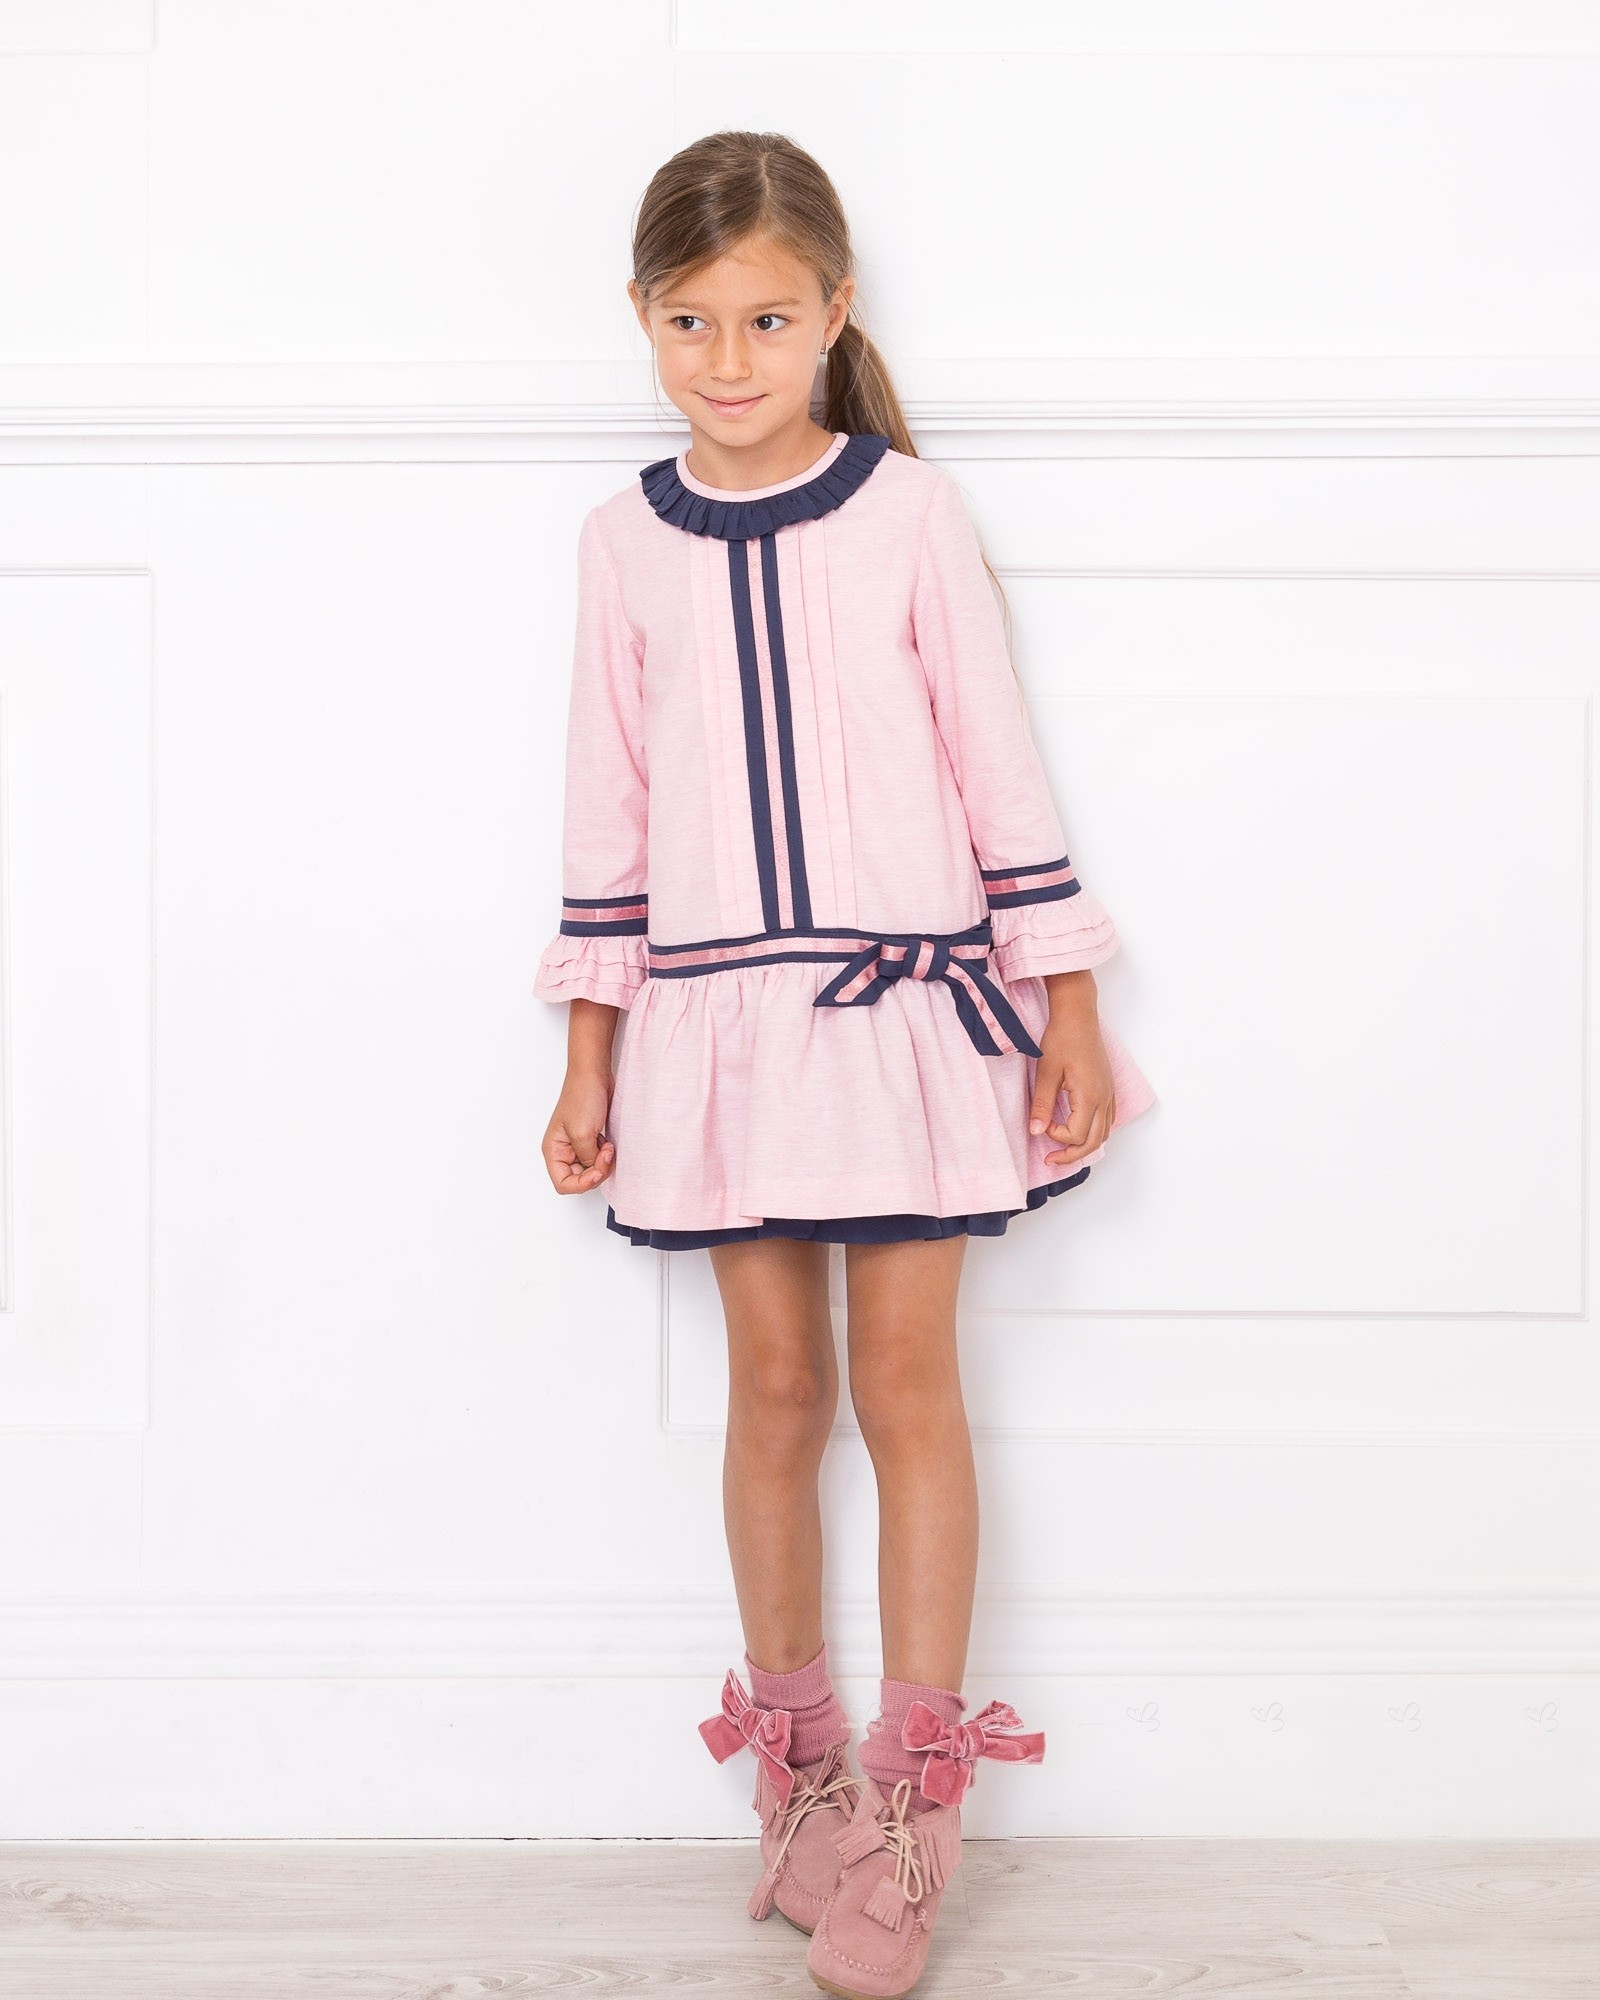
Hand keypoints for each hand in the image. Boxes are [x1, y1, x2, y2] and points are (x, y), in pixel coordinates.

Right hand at [543, 1067, 616, 1193]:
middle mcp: (563, 1150)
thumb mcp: (583, 1133)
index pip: (563, 1184)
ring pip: (591, 1170)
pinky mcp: (590, 1139)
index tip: (596, 1172)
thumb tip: (595, 1170)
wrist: (594, 1074)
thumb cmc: (582, 1096)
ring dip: (603, 1164)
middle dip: (595, 1171)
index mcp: (553, 1150)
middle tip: (605, 1154)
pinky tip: (609, 1144)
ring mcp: (577, 1145)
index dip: (581, 1184)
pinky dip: (606, 1156)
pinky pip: (598, 1158)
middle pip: (579, 1179)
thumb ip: (587, 1158)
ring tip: (608, 1147)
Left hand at [1028, 981, 1116, 1168]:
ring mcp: (1109, 1093)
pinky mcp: (1108, 1088)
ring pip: (1104, 1133)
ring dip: (1085, 1145)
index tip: (1041, 1123)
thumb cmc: (1062, 1038)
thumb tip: (1035, 1131)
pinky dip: (1094, 1131)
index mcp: (1089, 1096)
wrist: (1078, 1016)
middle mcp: (1104, 1098)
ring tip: (1063, 1149)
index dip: (1056, 1137)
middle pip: (1095, 1142)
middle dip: (1072, 1155)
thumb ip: (1041, 1105)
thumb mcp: (1045, 1072)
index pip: (1077, 1135)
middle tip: (1051, 1159)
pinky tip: (1078, 1129)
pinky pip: (1107, 1119)